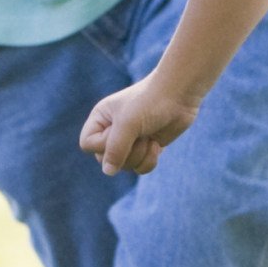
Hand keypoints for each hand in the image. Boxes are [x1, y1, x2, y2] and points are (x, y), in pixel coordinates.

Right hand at [79, 72, 201, 176]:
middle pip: (106, 160)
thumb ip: (115, 149)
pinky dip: (150, 159)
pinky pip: (140, 167)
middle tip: (139, 136)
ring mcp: (130, 140)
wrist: (180, 95)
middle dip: (126, 152)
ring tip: (149, 137)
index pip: (87, 145)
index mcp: (101, 119)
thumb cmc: (150, 102)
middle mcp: (112, 130)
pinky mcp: (146, 147)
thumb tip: (108, 172)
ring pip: (125, 166)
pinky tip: (156, 144)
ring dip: (140, 155)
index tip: (119, 132)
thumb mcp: (128, 124)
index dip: (102, 145)